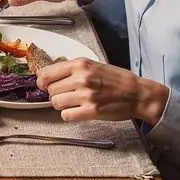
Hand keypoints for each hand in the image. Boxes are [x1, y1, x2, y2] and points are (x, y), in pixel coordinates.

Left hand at [37, 57, 168, 125]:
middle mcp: (81, 78)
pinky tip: (78, 110)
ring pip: (56, 103)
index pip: (46, 73)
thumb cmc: (117, 79)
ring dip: (62, 105)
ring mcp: (86, 95)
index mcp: (80, 64)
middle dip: (55, 94)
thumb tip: (51, 76)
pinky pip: (66, 115)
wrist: (137, 94)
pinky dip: (69, 114)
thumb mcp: (94, 65)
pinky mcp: (91, 111)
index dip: (42, 81)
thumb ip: (73, 69)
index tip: (44, 85)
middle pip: (50, 90)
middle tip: (66, 94)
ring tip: (73, 102)